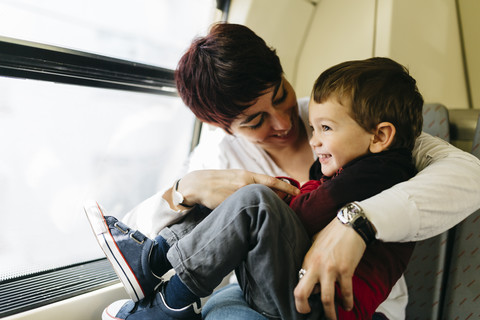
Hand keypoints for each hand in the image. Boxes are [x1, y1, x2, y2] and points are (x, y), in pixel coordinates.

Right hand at [171, 169, 299, 208]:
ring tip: (278, 213)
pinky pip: (247, 211)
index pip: (273, 181)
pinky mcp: (231, 205)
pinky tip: (257, 217)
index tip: (299, 193)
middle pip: (270, 194)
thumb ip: (250, 182)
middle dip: (282, 200)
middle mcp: (245, 184)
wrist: (198, 184)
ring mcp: (238, 195)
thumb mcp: (236, 176)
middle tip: (292, 206)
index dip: (287, 188)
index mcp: (247, 175)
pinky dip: (254, 213)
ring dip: (269, 207)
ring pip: (260, 203)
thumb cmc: (219, 181)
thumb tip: (267, 189)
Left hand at [294, 219, 365, 319]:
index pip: (299, 283)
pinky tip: (348, 306)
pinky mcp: (346, 270)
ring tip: (332, 319)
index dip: (301, 296)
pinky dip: (347, 303)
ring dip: (329, 313)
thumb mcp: (315, 244)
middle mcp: (316, 266)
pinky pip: (346, 293)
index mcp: (307, 260)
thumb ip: (312, 260)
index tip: (305, 303)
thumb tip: (310, 273)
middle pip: (302, 293)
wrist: (350, 224)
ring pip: (326, 299)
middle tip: (308, 314)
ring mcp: (330, 269)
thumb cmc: (332, 233)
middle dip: (303, 308)